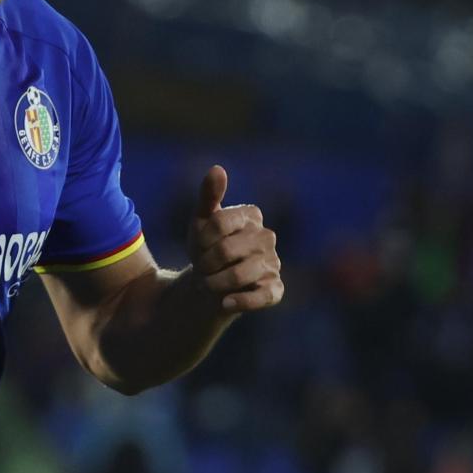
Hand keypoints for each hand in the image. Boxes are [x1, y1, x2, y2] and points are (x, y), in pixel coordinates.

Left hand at [187, 164, 283, 313]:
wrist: (210, 284)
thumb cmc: (206, 248)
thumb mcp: (201, 221)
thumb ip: (208, 195)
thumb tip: (217, 169)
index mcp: (251, 215)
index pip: (220, 222)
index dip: (201, 238)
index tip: (196, 246)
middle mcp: (267, 237)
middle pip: (227, 250)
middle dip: (205, 263)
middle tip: (200, 268)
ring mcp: (273, 264)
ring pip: (240, 274)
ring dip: (214, 283)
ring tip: (207, 284)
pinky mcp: (275, 289)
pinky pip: (262, 297)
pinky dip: (240, 301)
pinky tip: (224, 303)